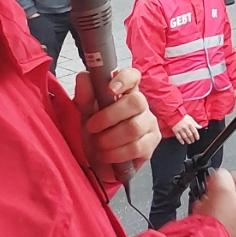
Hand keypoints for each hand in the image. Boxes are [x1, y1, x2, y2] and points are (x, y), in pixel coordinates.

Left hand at [74, 66, 157, 183]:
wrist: (99, 161)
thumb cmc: (94, 132)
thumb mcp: (84, 115)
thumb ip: (84, 97)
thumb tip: (83, 77)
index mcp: (124, 92)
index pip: (133, 76)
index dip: (124, 79)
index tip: (109, 89)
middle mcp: (141, 104)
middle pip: (136, 102)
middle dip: (109, 117)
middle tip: (92, 127)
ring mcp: (149, 123)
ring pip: (134, 127)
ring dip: (110, 139)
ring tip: (98, 145)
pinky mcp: (152, 142)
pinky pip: (137, 147)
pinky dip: (116, 154)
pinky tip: (107, 155)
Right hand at [173, 113, 202, 144]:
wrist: (174, 115)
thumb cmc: (182, 116)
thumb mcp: (190, 118)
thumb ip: (195, 123)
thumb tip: (200, 127)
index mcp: (190, 124)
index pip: (194, 131)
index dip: (196, 135)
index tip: (197, 138)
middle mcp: (185, 127)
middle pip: (190, 135)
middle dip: (192, 139)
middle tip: (193, 141)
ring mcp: (180, 129)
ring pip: (185, 137)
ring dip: (188, 140)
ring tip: (189, 142)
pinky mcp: (175, 131)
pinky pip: (178, 137)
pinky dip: (181, 140)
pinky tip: (183, 143)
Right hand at [194, 169, 235, 236]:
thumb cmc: (215, 229)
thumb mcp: (220, 190)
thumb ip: (223, 176)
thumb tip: (221, 176)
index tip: (227, 178)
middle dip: (228, 191)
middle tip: (215, 190)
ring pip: (234, 212)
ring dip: (219, 204)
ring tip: (206, 203)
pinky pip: (225, 226)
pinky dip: (215, 219)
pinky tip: (203, 217)